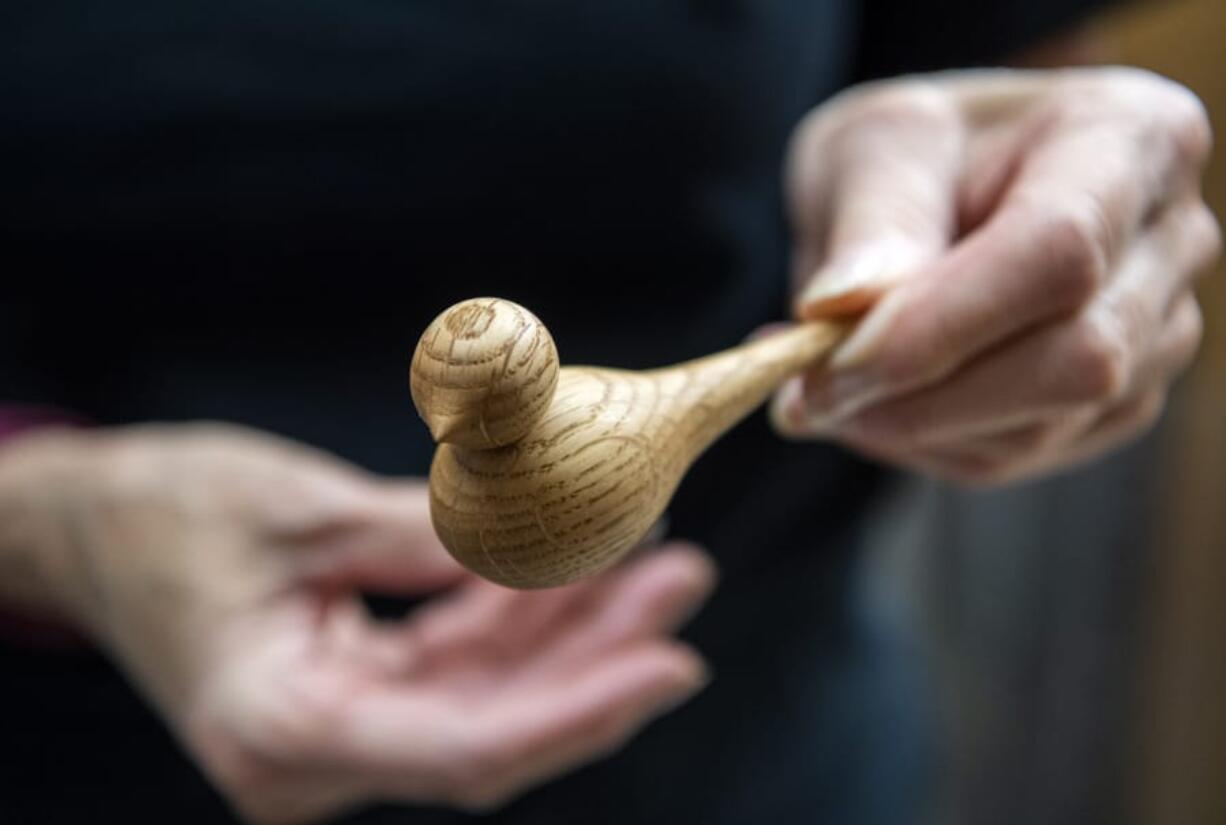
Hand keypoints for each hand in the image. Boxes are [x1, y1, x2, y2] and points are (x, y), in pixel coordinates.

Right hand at [3, 424, 713, 822]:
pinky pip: (461, 660)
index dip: (578, 712)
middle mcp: (318, 754)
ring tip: (656, 562)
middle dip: (599, 656)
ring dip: (574, 630)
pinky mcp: (362, 691)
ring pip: (491, 692)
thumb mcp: (301, 512)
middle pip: (496, 722)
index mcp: (283, 729)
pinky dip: (521, 613)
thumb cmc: (164, 517)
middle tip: (680, 582)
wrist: (93, 527)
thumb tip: (546, 538)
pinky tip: (580, 565)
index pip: (464, 749)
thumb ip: (427, 537)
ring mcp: (343, 728)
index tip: (668, 665)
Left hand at [775, 67, 1219, 483]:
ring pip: (1043, 425)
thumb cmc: (913, 154)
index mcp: (1130, 138)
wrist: (940, 189)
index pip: (1059, 252)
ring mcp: (1158, 331)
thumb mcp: (873, 146)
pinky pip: (1018, 455)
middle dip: (922, 395)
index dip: (940, 325)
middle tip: (804, 394)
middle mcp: (1171, 240)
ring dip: (910, 427)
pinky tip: (876, 399)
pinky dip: (925, 442)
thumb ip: (870, 221)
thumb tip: (843, 308)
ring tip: (826, 385)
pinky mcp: (1119, 402)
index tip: (829, 360)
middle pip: (1075, 358)